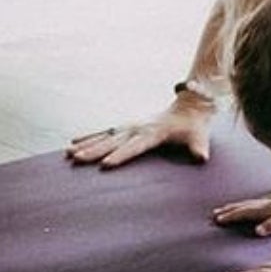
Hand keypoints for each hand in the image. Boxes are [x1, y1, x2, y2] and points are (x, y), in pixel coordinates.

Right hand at [66, 94, 212, 167]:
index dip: (121, 155)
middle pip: (113, 141)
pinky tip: (74, 143)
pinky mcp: (126, 127)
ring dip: (86, 145)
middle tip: (77, 160)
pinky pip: (104, 132)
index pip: (135, 146)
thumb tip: (201, 157)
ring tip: (69, 154)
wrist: (189, 107)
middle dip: (94, 151)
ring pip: (104, 136)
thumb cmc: (194, 127)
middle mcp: (138, 127)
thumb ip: (199, 148)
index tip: (105, 165)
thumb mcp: (200, 138)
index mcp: (154, 132)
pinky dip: (88, 137)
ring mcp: (130, 126)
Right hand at [211, 188, 270, 235]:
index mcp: (269, 209)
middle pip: (245, 206)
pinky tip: (253, 209)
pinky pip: (260, 205)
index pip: (245, 212)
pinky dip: (250, 207)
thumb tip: (257, 230)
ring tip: (227, 209)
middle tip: (215, 214)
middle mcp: (269, 204)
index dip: (232, 216)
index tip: (218, 219)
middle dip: (230, 210)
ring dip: (238, 207)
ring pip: (251, 204)